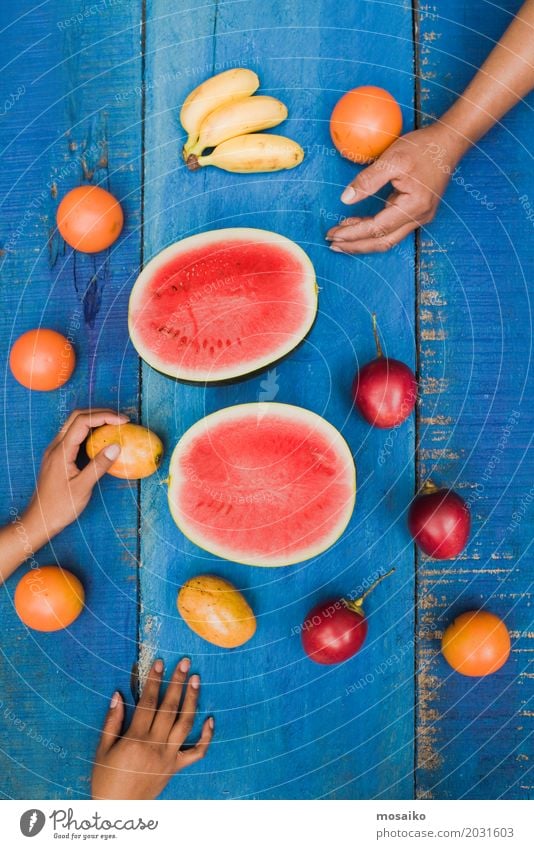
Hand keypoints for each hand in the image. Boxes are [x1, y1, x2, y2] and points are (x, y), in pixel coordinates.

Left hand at [23, 408, 127, 545]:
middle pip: (77, 417)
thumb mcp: (83, 488)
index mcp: (62, 451)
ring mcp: (55, 450)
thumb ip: (99, 466)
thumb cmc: (60, 507)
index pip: (83, 422)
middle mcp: (56, 446)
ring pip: (74, 425)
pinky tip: (101, 441)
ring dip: (94, 421)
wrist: (40, 519)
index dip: (105, 416)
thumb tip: (117, 446)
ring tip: (114, 427)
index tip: (124, 421)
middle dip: (100, 413)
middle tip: (121, 420)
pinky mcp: (58, 457)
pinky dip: (89, 432)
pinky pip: (73, 436)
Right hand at [91, 658, 213, 799]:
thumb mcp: (103, 750)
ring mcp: (169, 756)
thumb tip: (118, 695)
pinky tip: (211, 719)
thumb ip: (112, 721)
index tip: (159, 663)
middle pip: (170, 707)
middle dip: (177, 682)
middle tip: (185, 662)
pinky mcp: (176, 767)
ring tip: (196, 679)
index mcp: (135, 739)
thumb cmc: (106, 779)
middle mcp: (156, 745)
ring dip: (192, 699)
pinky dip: (206, 736)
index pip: (148, 702)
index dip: (154, 680)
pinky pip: (196, 752)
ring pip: (185, 723)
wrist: (118, 812)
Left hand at [326, 123, 462, 253]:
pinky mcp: (417, 213)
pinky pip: (391, 229)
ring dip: (363, 240)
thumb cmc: (423, 147)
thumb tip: (345, 199)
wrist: (448, 142)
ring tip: (341, 238)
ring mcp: (420, 217)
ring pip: (387, 239)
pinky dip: (373, 230)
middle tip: (332, 244)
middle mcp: (419, 217)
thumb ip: (368, 181)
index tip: (333, 233)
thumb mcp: (392, 159)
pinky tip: (357, 224)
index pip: (377, 229)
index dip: (353, 233)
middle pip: (382, 242)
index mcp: (414, 206)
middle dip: (356, 245)